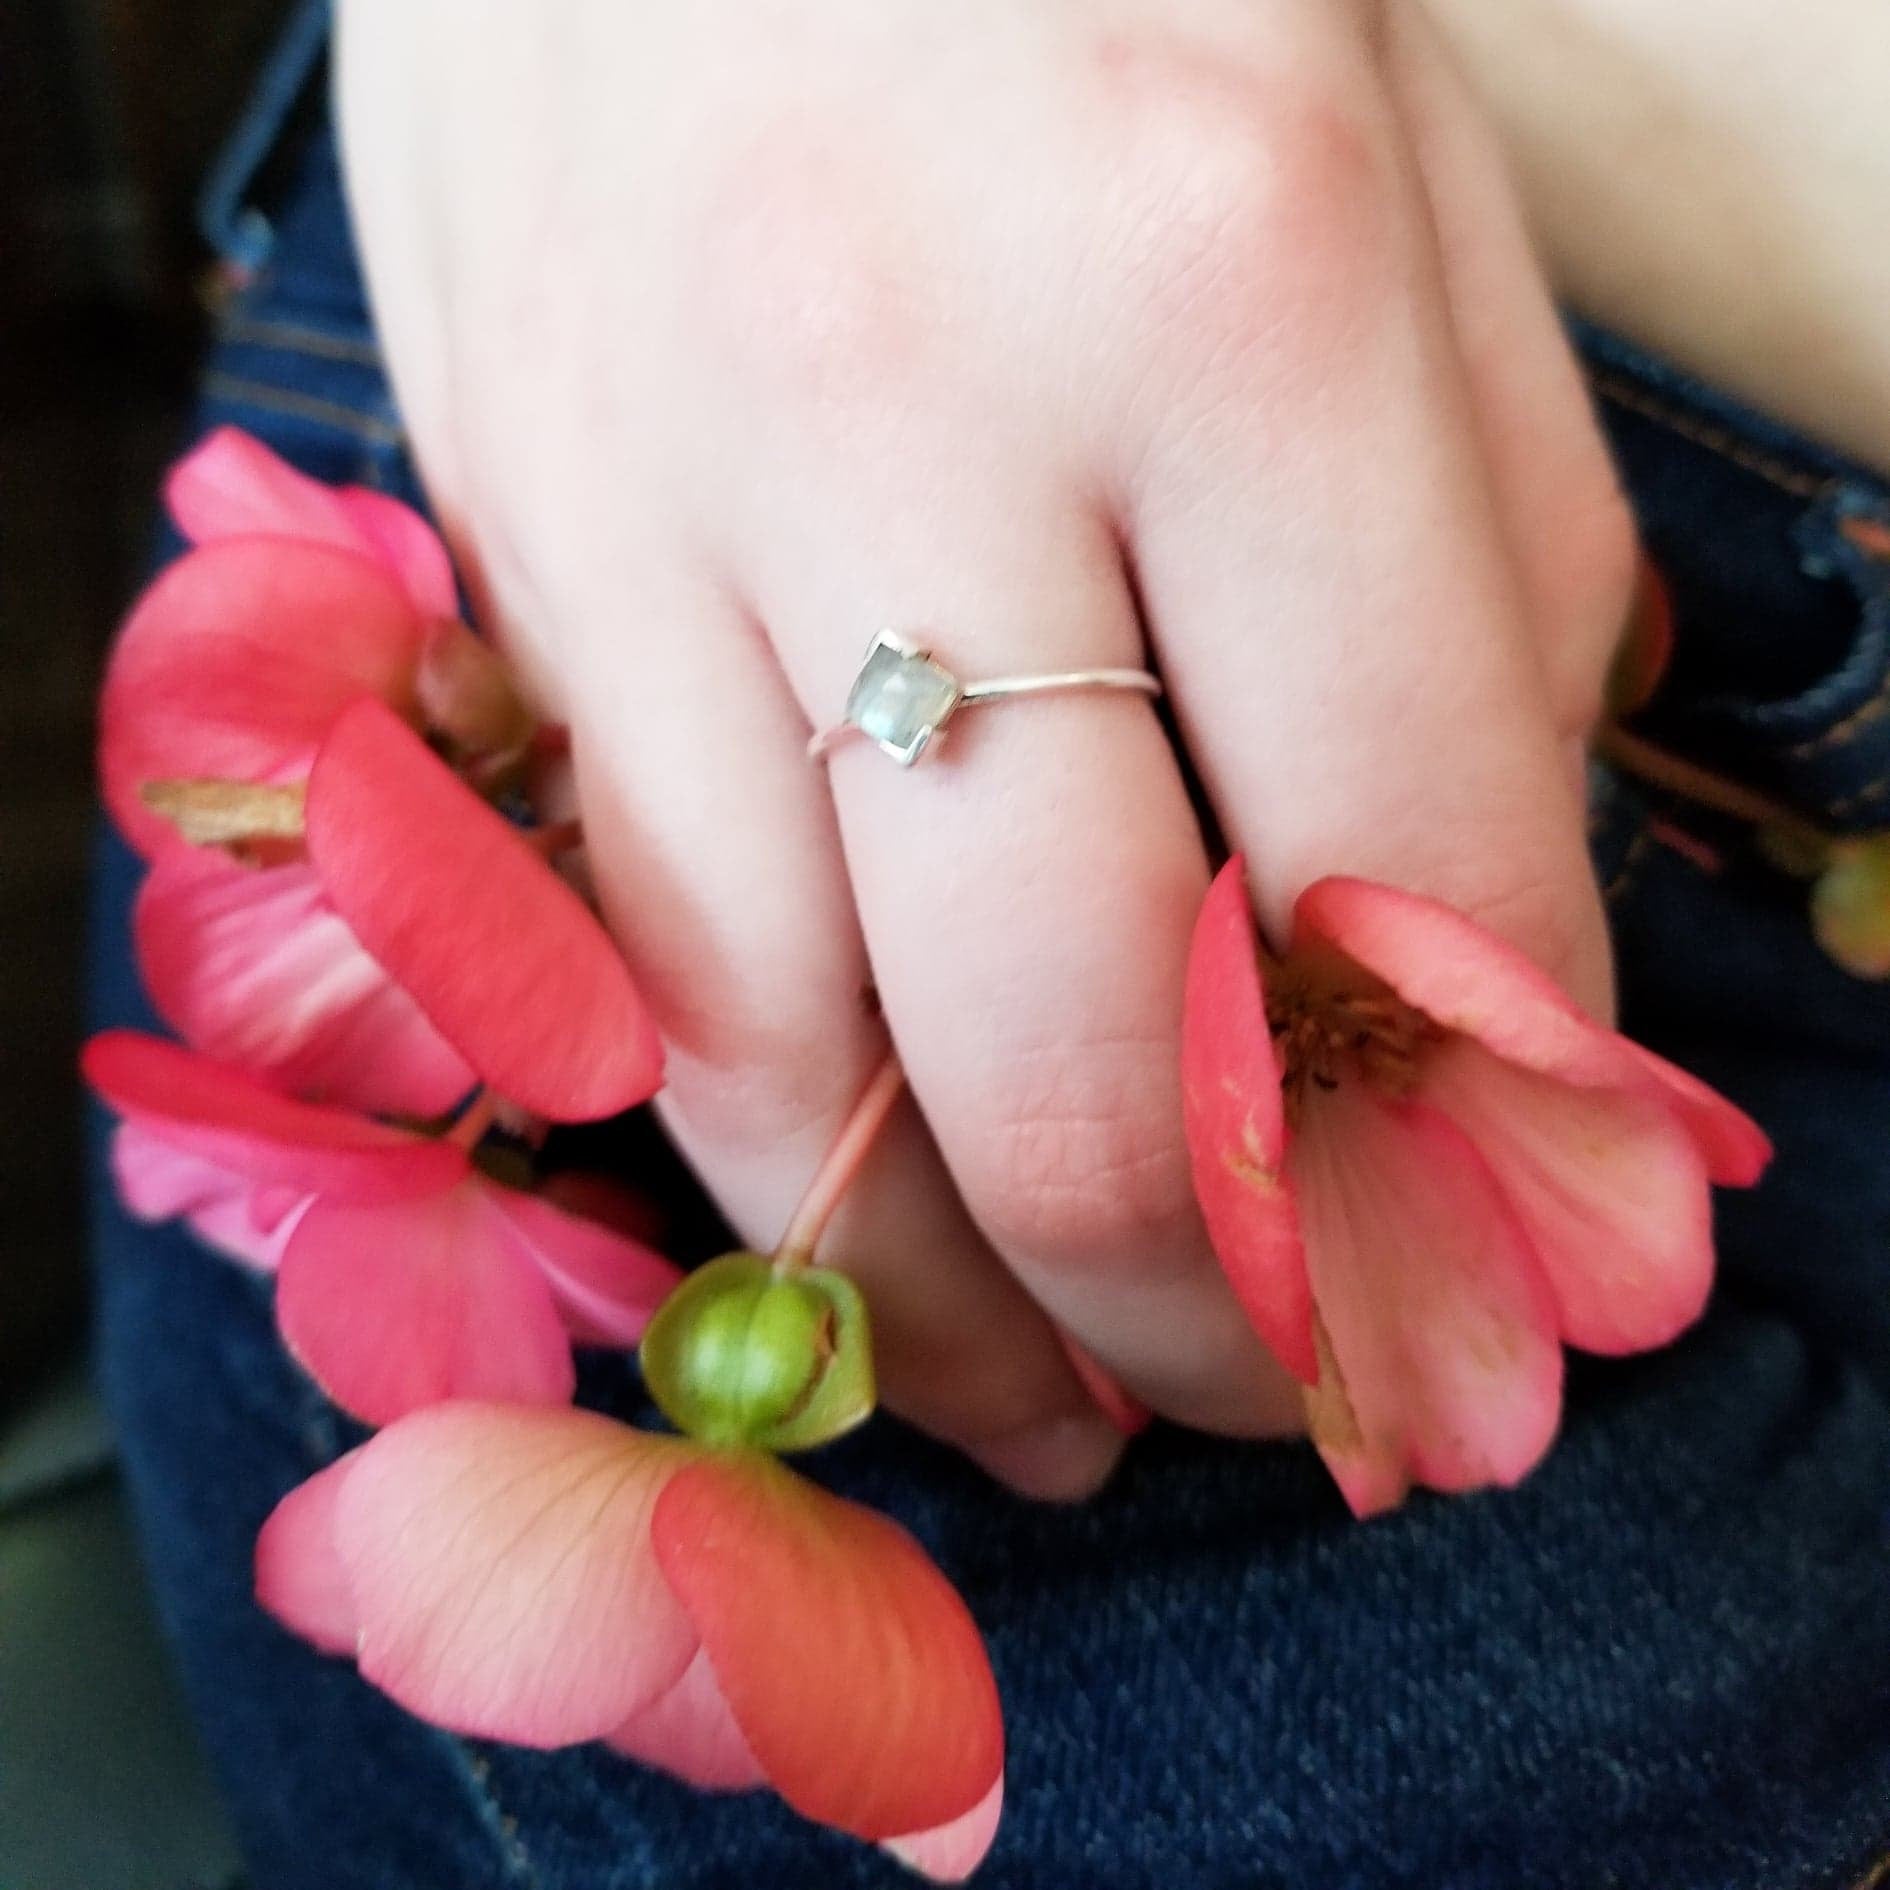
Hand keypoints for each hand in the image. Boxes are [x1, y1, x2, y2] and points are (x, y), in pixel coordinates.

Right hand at [336, 0, 1635, 1496]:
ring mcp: (655, 505)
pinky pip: (630, 963)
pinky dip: (772, 1161)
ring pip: (795, 1069)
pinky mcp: (504, 563)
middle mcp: (917, 419)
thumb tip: (1483, 953)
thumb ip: (1490, 585)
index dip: (1480, 1143)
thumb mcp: (1403, 198)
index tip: (1496, 1259)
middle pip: (1076, 1053)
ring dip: (956, 1310)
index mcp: (1233, 290)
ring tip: (1069, 1412)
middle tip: (1291, 1388)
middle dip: (1221, 1305)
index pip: (1407, 874)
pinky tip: (866, 1243)